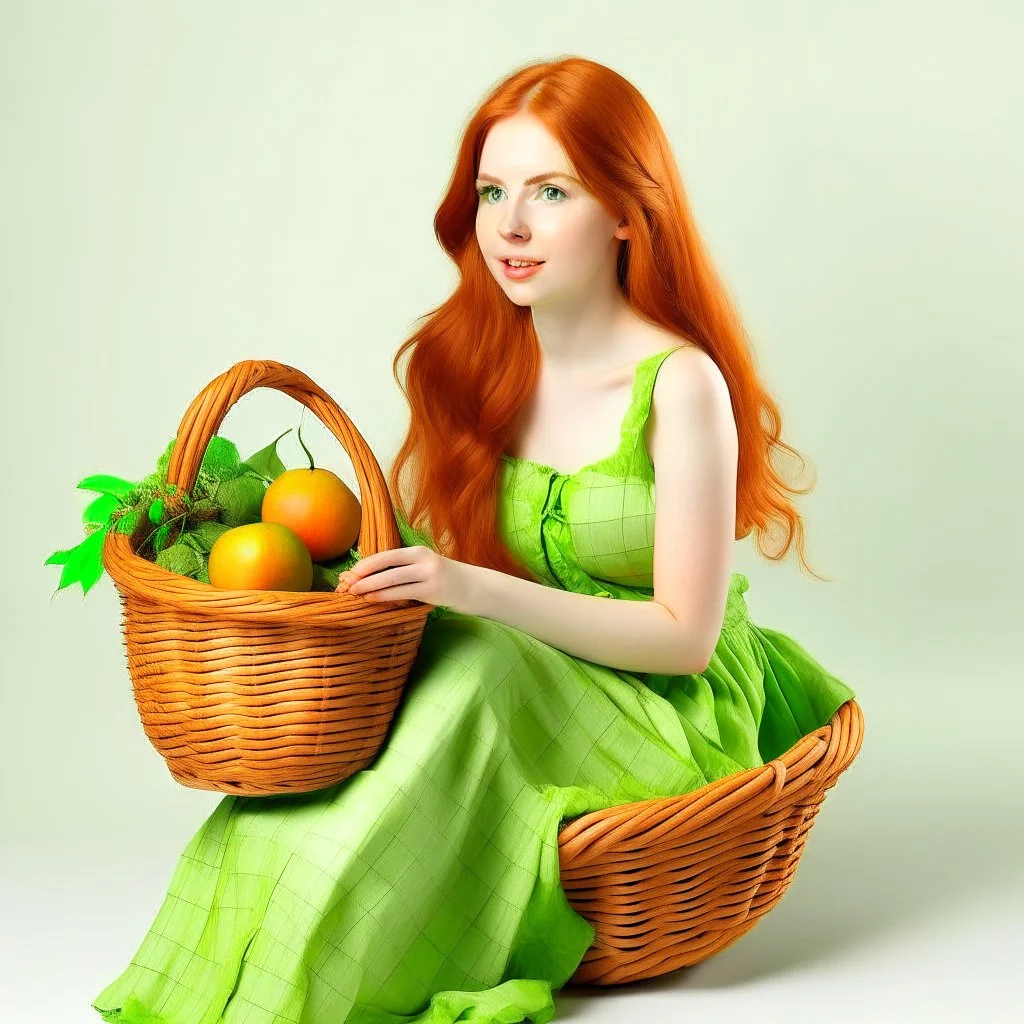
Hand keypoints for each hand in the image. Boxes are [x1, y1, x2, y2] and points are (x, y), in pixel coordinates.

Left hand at [335, 545, 475, 613]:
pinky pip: (403, 593)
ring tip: (355, 593)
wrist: (471, 587)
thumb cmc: (441, 577)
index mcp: (418, 551)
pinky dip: (385, 596)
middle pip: (388, 566)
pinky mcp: (432, 591)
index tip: (350, 572)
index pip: (387, 555)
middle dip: (365, 575)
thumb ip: (402, 568)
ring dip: (371, 587)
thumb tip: (369, 575)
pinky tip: (373, 599)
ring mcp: (429, 576)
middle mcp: (424, 560)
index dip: (367, 563)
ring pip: (393, 580)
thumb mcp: (424, 565)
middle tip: (347, 584)